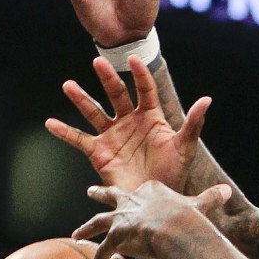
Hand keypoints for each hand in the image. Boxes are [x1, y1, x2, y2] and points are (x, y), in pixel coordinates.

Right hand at [47, 55, 206, 190]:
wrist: (156, 200)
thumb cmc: (173, 173)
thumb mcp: (185, 147)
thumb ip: (193, 123)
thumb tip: (207, 99)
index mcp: (151, 117)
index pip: (145, 89)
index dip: (139, 74)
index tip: (132, 58)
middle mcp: (129, 121)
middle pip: (117, 95)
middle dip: (108, 78)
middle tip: (98, 62)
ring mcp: (113, 135)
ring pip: (94, 112)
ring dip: (81, 99)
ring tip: (68, 85)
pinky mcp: (99, 152)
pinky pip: (79, 139)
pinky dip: (64, 132)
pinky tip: (51, 122)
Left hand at [74, 181, 231, 258]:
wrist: (174, 228)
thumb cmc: (188, 216)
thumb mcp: (200, 205)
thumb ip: (211, 197)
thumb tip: (229, 190)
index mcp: (152, 190)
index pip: (143, 191)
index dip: (138, 195)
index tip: (133, 195)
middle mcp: (132, 201)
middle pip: (113, 197)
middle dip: (101, 195)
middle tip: (91, 191)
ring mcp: (122, 218)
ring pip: (99, 222)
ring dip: (86, 228)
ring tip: (75, 234)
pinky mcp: (116, 237)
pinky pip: (102, 253)